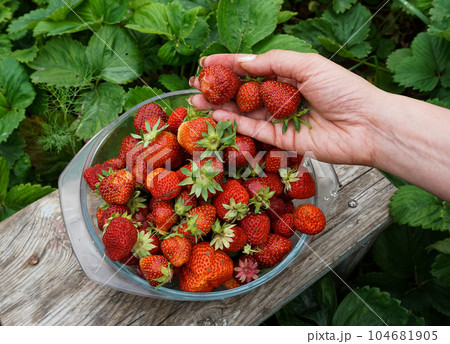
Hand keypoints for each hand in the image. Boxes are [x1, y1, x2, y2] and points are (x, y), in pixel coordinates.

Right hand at [189, 50, 385, 165]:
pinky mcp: (282, 140)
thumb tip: (243, 62)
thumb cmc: (343, 90)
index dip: (228, 65)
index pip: (252, 67)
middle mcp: (282, 96)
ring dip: (220, 107)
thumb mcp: (307, 65)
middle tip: (194, 87)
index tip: (205, 64)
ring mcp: (281, 119)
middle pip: (244, 92)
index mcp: (290, 74)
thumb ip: (273, 63)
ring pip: (244, 112)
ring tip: (196, 103)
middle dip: (218, 89)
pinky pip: (254, 130)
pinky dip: (235, 123)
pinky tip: (217, 116)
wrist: (366, 126)